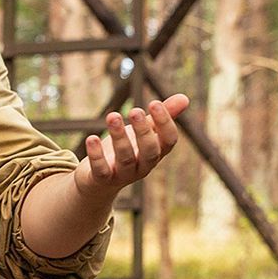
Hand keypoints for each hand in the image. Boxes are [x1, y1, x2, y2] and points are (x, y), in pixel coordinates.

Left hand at [73, 94, 189, 195]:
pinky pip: (101, 170)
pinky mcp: (102, 179)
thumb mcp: (144, 132)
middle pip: (149, 151)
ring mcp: (123, 174)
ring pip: (124, 158)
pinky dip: (96, 155)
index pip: (168, 141)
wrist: (98, 180)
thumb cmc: (126, 150)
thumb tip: (185, 98)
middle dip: (143, 131)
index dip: (164, 123)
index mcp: (156, 152)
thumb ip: (161, 117)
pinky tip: (92, 138)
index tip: (154, 102)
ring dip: (119, 137)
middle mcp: (143, 166)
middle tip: (134, 111)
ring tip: (112, 116)